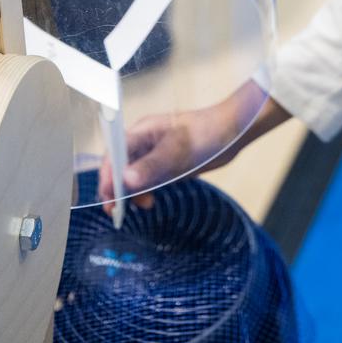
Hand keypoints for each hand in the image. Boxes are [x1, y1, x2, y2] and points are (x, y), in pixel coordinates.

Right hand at [99, 82, 289, 214]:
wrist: (234, 131)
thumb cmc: (207, 132)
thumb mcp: (179, 149)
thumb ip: (152, 165)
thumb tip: (125, 181)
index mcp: (142, 131)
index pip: (114, 154)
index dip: (107, 176)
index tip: (108, 199)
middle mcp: (144, 141)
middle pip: (119, 166)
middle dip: (116, 188)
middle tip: (117, 212)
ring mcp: (155, 153)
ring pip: (132, 176)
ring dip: (131, 192)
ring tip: (143, 206)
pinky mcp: (166, 164)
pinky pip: (147, 180)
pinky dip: (144, 191)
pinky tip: (150, 201)